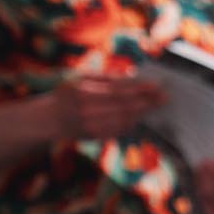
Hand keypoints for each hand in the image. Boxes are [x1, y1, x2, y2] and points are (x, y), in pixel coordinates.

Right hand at [48, 75, 165, 142]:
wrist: (49, 119)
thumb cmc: (67, 94)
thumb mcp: (81, 78)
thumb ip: (106, 78)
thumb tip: (132, 77)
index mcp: (85, 92)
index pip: (119, 91)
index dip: (140, 89)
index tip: (157, 86)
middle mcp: (89, 111)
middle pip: (126, 106)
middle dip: (147, 102)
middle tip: (164, 97)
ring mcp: (93, 126)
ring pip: (126, 119)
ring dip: (143, 112)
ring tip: (155, 105)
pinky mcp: (97, 136)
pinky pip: (121, 129)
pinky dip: (133, 121)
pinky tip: (140, 115)